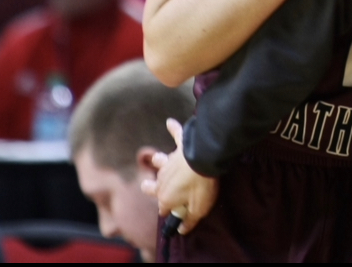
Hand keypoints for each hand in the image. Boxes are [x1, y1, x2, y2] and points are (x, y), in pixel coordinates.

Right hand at [140, 119, 218, 234]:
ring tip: (157, 158)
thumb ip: (188, 221)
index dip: (170, 212)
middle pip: (153, 185)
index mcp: (166, 197)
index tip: (176, 214)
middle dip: (150, 187)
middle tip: (146, 186)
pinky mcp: (181, 146)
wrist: (205, 159)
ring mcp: (170, 162)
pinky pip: (177, 134)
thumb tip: (181, 230)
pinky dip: (174, 128)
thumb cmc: (201, 187)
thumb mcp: (198, 210)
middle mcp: (163, 180)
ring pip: (160, 161)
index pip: (163, 208)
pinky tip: (170, 122)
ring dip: (159, 160)